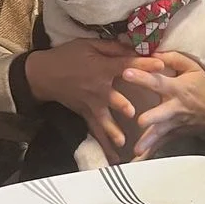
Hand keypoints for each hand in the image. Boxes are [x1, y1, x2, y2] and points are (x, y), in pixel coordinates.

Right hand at [24, 39, 162, 155]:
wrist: (43, 75)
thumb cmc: (68, 56)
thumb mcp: (89, 45)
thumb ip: (113, 47)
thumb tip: (137, 47)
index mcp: (101, 68)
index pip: (125, 65)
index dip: (143, 64)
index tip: (161, 64)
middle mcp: (97, 88)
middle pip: (112, 97)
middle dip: (122, 104)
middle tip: (133, 112)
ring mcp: (91, 104)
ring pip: (103, 119)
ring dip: (112, 130)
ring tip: (121, 141)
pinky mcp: (86, 114)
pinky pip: (96, 130)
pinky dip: (105, 144)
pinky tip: (115, 158)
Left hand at [121, 51, 204, 157]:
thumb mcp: (193, 67)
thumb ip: (172, 58)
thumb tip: (152, 52)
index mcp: (178, 88)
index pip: (158, 82)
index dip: (144, 77)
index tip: (126, 73)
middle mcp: (175, 107)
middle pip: (162, 113)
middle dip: (153, 117)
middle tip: (141, 121)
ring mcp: (174, 123)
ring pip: (161, 133)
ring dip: (149, 141)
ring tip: (137, 151)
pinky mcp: (173, 134)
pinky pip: (160, 145)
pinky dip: (149, 154)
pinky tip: (137, 162)